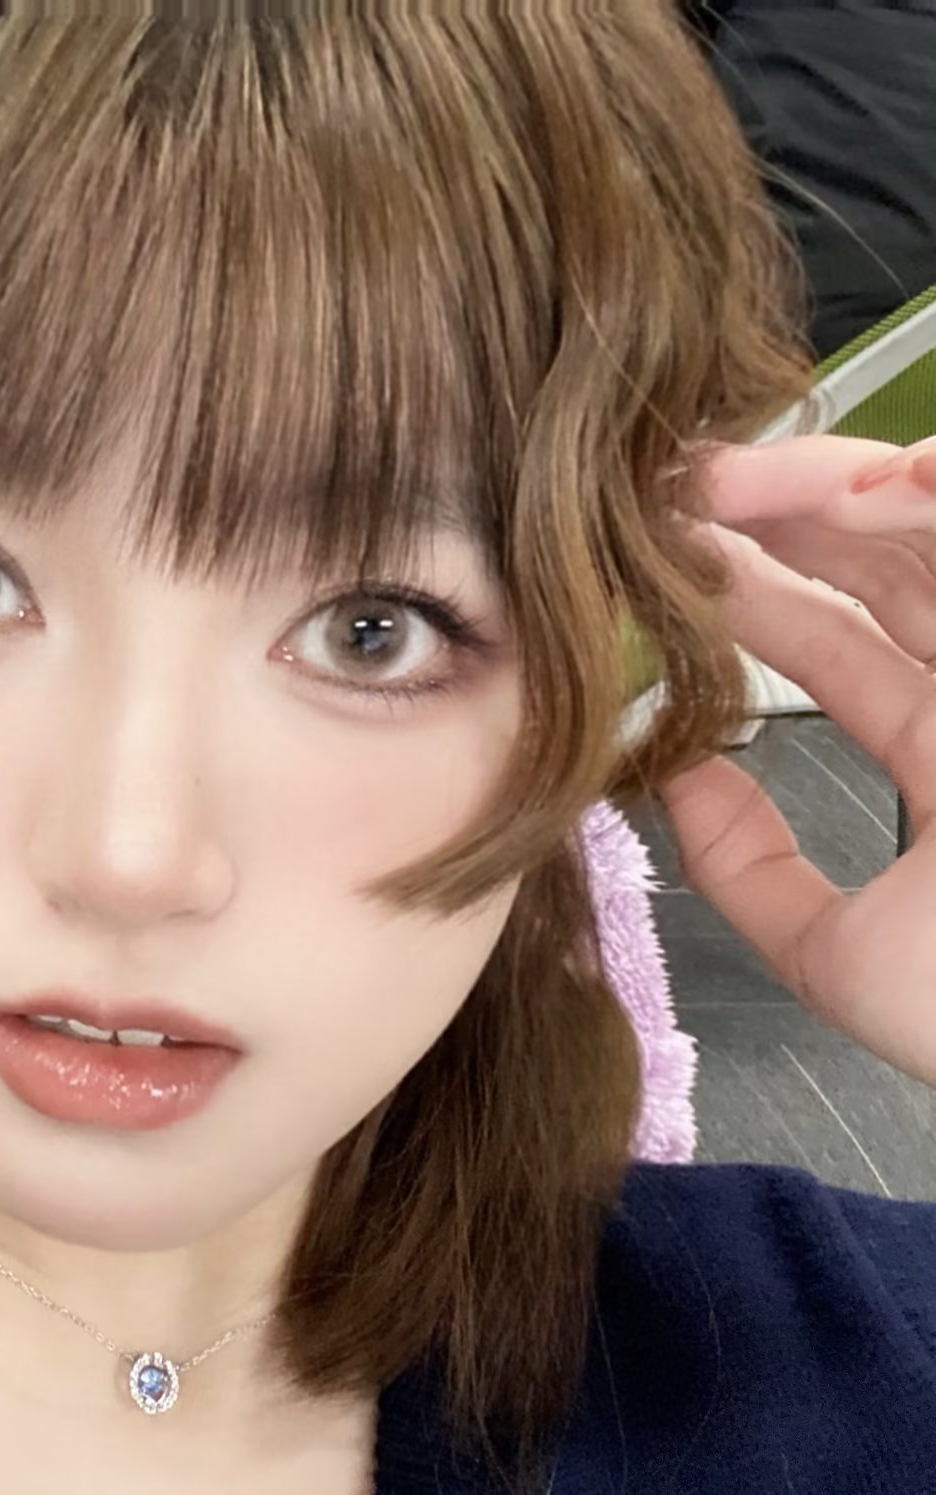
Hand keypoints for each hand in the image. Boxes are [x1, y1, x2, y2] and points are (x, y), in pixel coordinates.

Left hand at [657, 433, 935, 1089]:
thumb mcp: (834, 949)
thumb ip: (751, 870)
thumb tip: (674, 779)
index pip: (846, 650)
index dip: (759, 596)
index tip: (667, 556)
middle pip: (897, 565)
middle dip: (788, 512)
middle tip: (682, 481)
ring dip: (851, 486)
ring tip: (744, 475)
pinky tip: (882, 480)